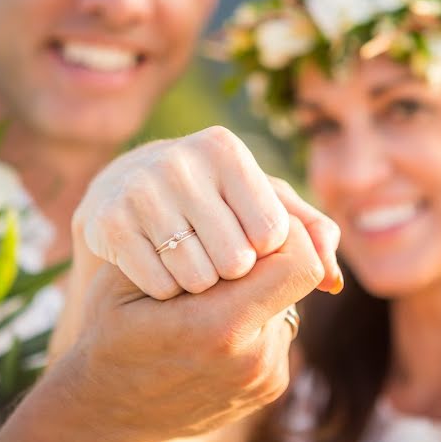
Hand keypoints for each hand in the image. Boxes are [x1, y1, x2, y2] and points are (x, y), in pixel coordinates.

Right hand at [73, 214, 322, 440]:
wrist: (107, 414)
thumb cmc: (112, 332)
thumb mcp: (129, 279)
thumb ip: (186, 244)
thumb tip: (246, 219)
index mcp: (219, 325)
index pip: (298, 262)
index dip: (283, 232)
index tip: (250, 224)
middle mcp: (253, 357)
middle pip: (296, 280)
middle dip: (271, 257)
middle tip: (231, 252)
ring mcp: (264, 378)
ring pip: (290, 303)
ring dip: (261, 288)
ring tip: (213, 293)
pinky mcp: (270, 387)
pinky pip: (280, 331)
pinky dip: (256, 317)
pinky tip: (215, 322)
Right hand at [74, 126, 341, 299]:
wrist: (124, 191)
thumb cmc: (211, 201)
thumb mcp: (258, 202)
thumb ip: (305, 231)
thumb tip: (333, 280)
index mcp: (224, 148)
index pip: (273, 232)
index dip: (266, 254)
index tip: (251, 249)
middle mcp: (180, 160)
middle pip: (236, 259)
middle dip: (234, 276)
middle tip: (219, 264)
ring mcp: (139, 189)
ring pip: (197, 276)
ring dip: (202, 288)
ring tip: (193, 269)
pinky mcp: (108, 222)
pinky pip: (159, 284)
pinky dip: (169, 293)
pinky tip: (164, 275)